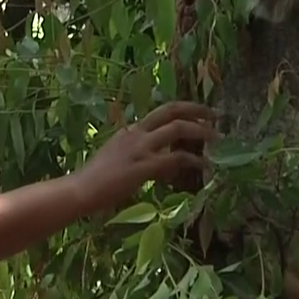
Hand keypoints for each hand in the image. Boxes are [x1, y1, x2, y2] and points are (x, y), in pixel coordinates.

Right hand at [71, 101, 216, 213]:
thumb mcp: (118, 157)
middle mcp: (137, 133)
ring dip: (201, 131)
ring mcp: (141, 148)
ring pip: (178, 129)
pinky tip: (204, 165)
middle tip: (215, 116)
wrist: (81, 190)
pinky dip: (194, 159)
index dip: (184, 109)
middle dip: (197, 111)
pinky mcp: (144, 165)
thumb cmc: (96, 179)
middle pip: (172, 111)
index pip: (162, 112)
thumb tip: (166, 161)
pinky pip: (176, 157)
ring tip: (217, 138)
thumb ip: (141, 154)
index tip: (200, 112)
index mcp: (130, 130)